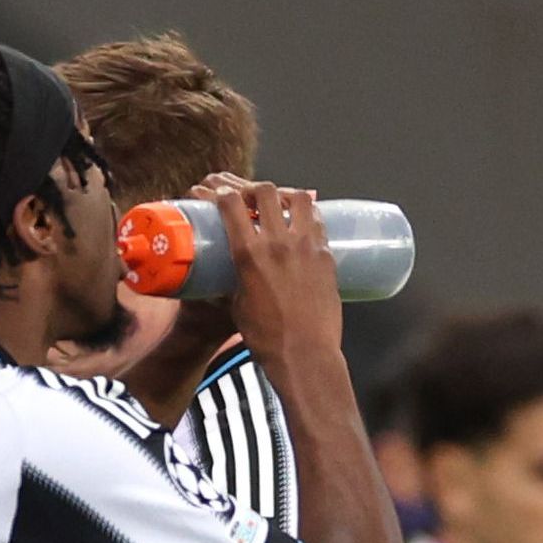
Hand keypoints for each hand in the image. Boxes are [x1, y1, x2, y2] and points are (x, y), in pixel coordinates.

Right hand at [202, 174, 341, 366]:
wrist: (305, 355)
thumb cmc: (267, 338)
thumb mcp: (238, 304)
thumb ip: (236, 280)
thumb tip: (236, 272)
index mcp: (250, 255)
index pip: (232, 204)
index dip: (220, 192)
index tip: (216, 193)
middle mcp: (279, 243)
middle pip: (266, 191)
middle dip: (253, 188)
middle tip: (249, 197)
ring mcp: (307, 246)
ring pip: (300, 198)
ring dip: (286, 194)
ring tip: (280, 204)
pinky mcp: (327, 256)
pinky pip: (318, 222)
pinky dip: (307, 215)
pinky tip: (301, 224)